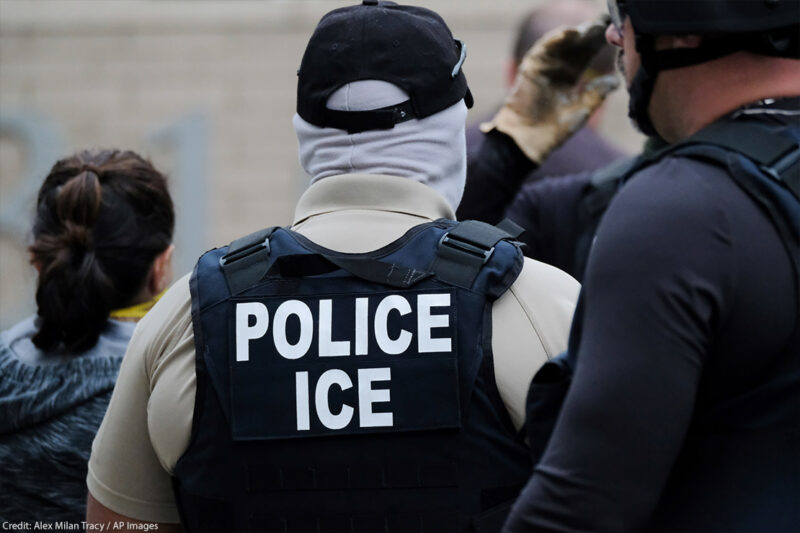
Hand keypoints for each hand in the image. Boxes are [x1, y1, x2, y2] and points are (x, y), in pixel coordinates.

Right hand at [481, 16, 619, 162]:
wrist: (528, 143)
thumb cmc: (553, 131)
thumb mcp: (582, 110)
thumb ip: (597, 94)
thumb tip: (616, 80)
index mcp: (570, 77)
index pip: (587, 53)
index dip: (600, 41)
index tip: (617, 29)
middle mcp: (557, 69)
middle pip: (575, 44)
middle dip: (591, 31)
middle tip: (608, 18)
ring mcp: (542, 67)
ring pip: (560, 44)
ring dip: (575, 32)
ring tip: (593, 25)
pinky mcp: (530, 70)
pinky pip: (541, 50)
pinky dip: (554, 40)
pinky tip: (570, 33)